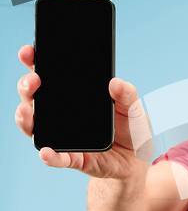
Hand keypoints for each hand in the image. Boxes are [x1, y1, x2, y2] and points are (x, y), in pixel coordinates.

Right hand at [15, 45, 152, 178]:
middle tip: (34, 80)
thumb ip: (127, 94)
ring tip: (27, 110)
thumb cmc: (132, 127)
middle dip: (27, 86)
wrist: (138, 158)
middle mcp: (63, 114)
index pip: (51, 75)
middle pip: (35, 97)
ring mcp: (64, 136)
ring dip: (26, 118)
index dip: (36, 61)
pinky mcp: (73, 158)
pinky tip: (46, 152)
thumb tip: (116, 82)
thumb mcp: (134, 106)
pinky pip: (57, 158)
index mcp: (76, 95)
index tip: (29, 52)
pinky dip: (50, 156)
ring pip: (36, 126)